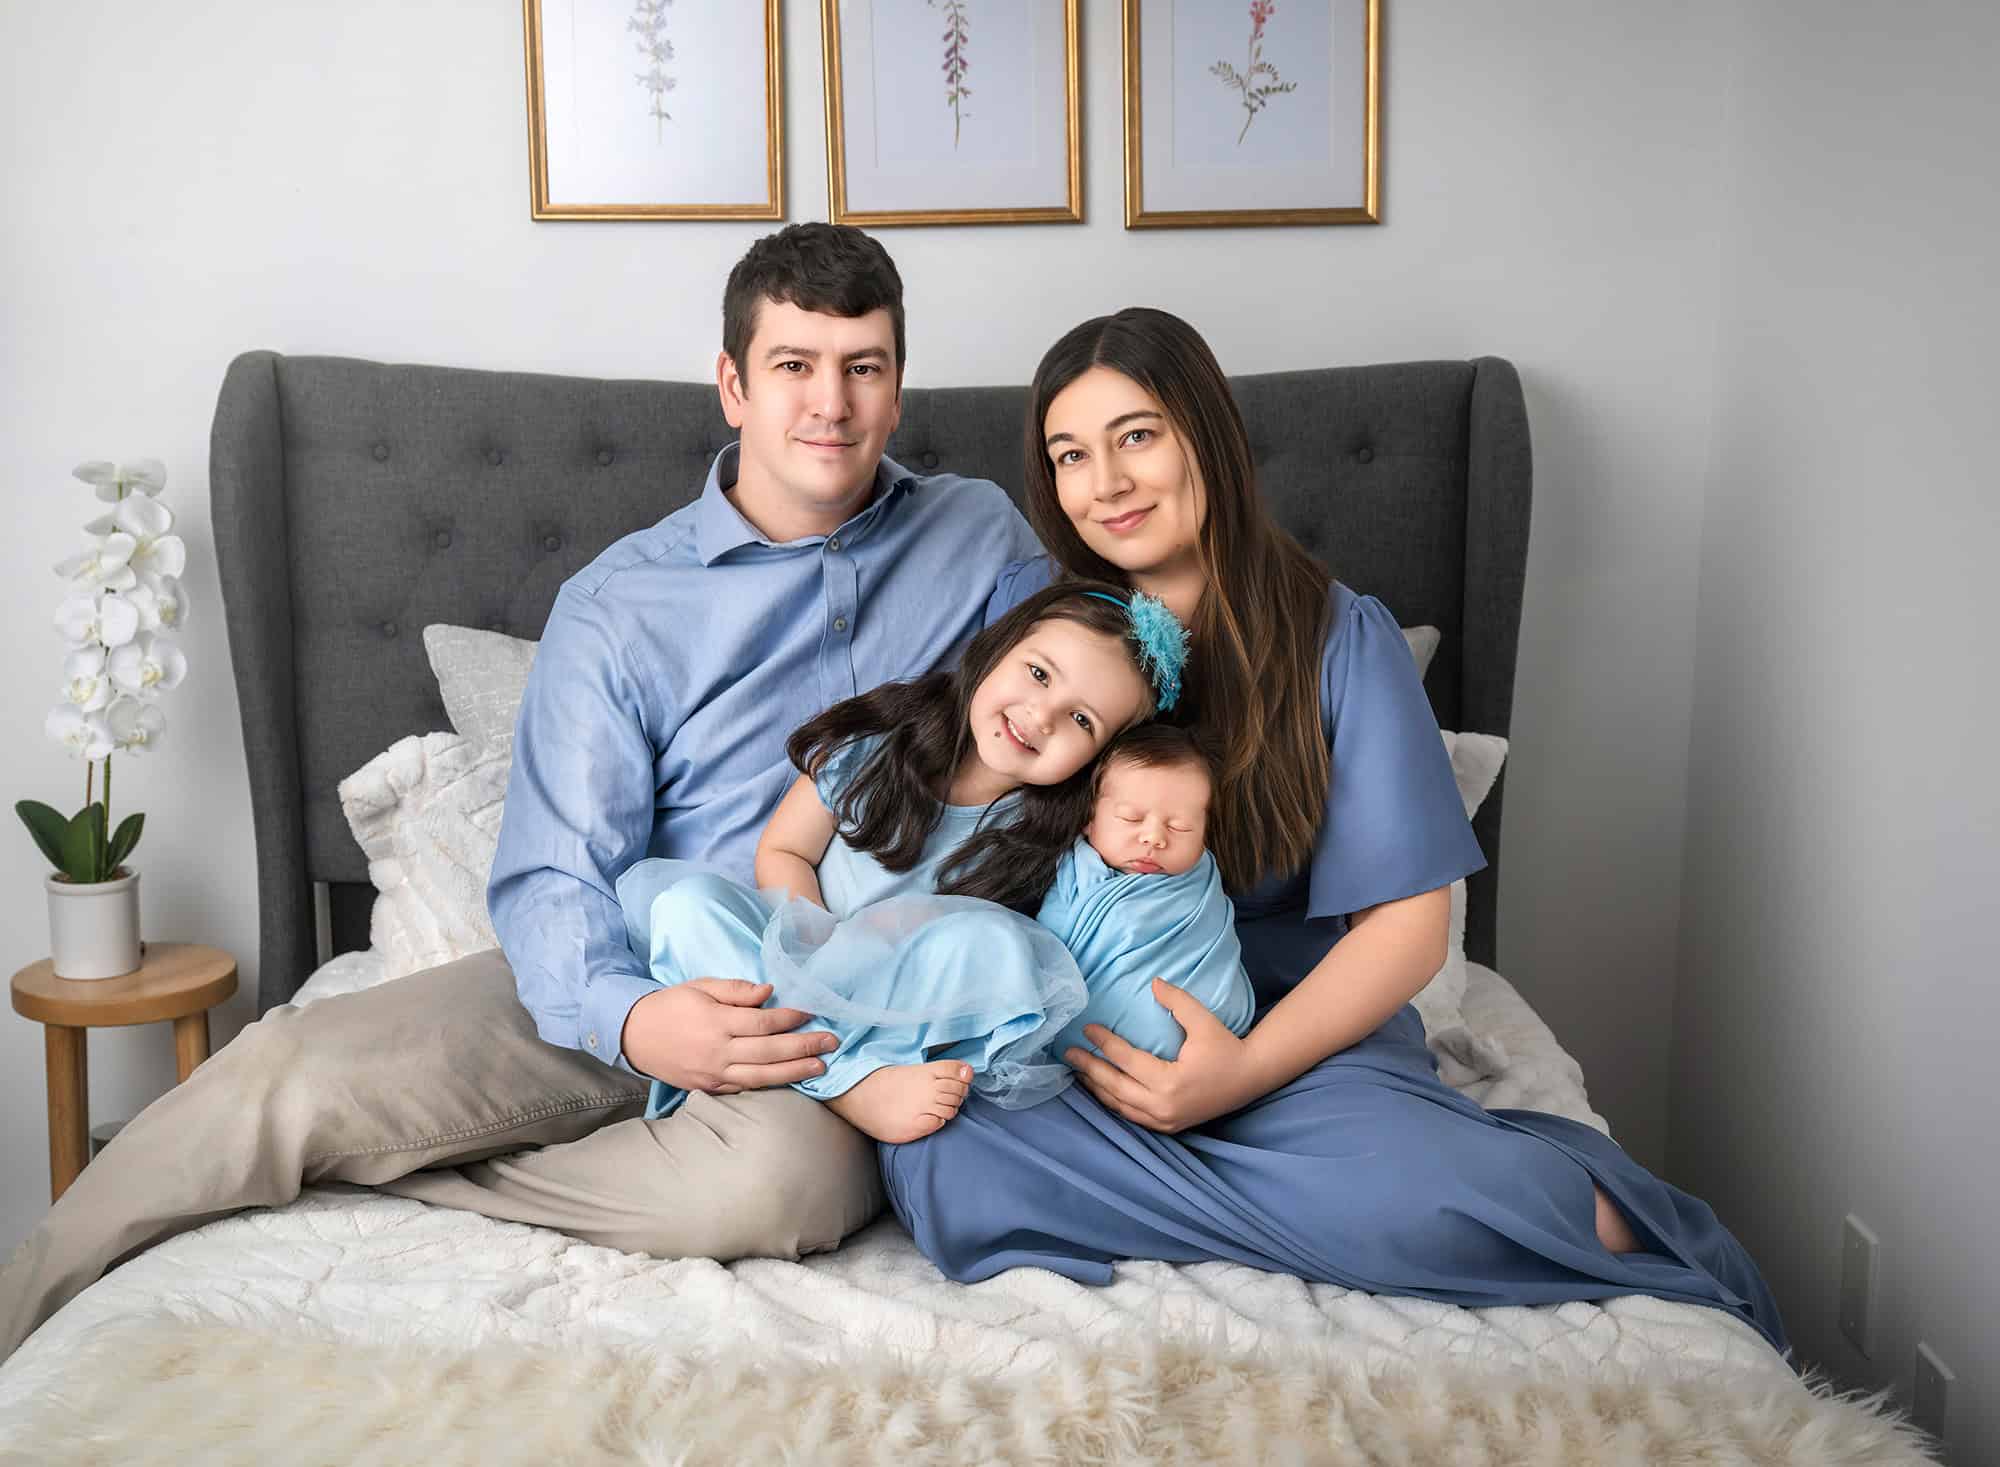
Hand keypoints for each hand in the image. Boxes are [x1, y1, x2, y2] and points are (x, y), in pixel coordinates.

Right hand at [620, 978, 834, 1093]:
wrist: (634, 1036)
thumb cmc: (671, 1006)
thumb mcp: (700, 986)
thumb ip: (736, 990)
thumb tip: (770, 991)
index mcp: (716, 1022)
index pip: (763, 1023)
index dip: (791, 1018)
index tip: (811, 1011)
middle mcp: (717, 1051)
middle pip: (770, 1051)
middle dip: (804, 1046)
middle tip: (832, 1042)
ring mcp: (714, 1073)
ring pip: (762, 1075)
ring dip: (795, 1071)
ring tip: (821, 1066)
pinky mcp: (710, 1087)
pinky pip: (746, 1086)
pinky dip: (770, 1083)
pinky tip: (791, 1078)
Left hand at [1064, 979, 1261, 1134]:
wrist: (1250, 1077)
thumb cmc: (1226, 1047)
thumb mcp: (1203, 1020)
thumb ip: (1177, 1001)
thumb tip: (1152, 983)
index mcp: (1170, 1082)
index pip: (1127, 1061)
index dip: (1104, 1044)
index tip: (1087, 1029)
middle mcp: (1163, 1107)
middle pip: (1115, 1087)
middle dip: (1089, 1069)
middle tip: (1068, 1053)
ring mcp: (1165, 1121)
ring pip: (1120, 1106)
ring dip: (1097, 1089)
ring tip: (1078, 1071)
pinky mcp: (1168, 1126)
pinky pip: (1132, 1116)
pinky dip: (1113, 1102)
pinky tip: (1101, 1090)